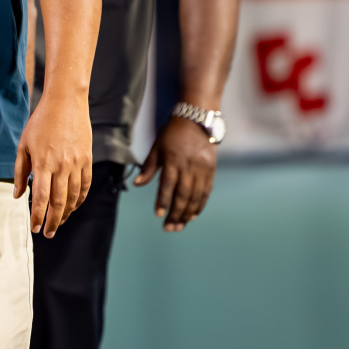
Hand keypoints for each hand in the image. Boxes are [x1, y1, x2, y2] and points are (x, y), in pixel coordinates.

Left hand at [13, 92, 92, 237]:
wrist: (66, 104)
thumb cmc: (40, 123)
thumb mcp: (23, 145)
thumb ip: (21, 171)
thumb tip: (18, 195)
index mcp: (43, 163)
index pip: (42, 198)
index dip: (39, 216)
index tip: (35, 228)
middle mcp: (62, 166)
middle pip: (59, 202)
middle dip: (53, 221)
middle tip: (48, 234)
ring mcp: (77, 164)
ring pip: (74, 197)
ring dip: (66, 213)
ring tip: (59, 222)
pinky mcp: (87, 160)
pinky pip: (85, 186)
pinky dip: (79, 199)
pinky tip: (73, 206)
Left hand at [134, 115, 217, 231]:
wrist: (197, 120)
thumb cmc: (172, 133)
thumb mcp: (157, 146)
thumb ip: (149, 167)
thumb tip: (137, 184)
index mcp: (174, 160)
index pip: (168, 185)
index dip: (163, 201)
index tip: (158, 215)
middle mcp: (190, 167)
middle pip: (183, 195)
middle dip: (176, 213)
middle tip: (169, 228)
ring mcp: (203, 170)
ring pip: (196, 196)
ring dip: (188, 213)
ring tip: (179, 226)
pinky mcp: (211, 171)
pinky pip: (206, 192)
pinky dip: (200, 205)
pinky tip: (193, 215)